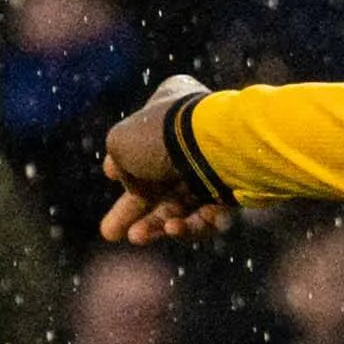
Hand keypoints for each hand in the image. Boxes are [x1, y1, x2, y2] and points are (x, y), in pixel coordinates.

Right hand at [95, 74, 231, 242]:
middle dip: (132, 210)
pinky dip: (190, 225)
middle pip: (158, 180)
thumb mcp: (122, 142)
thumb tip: (135, 188)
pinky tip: (174, 229)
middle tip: (109, 233)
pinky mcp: (234, 193)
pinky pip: (208, 215)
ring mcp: (215, 164)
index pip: (142, 137)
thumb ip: (119, 163)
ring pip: (182, 203)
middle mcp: (194, 134)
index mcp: (169, 106)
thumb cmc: (166, 136)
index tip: (111, 176)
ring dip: (156, 224)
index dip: (125, 161)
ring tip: (136, 237)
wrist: (221, 147)